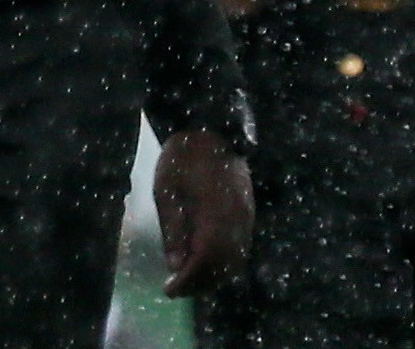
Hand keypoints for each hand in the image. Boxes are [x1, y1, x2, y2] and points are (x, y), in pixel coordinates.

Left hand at [154, 128, 253, 295]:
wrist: (211, 125)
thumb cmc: (182, 156)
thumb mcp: (166, 192)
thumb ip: (172, 230)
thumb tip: (175, 266)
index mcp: (214, 213)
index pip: (205, 260)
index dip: (188, 280)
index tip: (168, 289)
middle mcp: (236, 218)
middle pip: (224, 265)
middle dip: (200, 283)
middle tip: (175, 287)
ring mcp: (246, 214)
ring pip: (236, 258)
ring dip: (214, 274)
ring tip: (188, 277)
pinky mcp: (248, 209)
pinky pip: (241, 245)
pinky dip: (224, 261)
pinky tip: (205, 260)